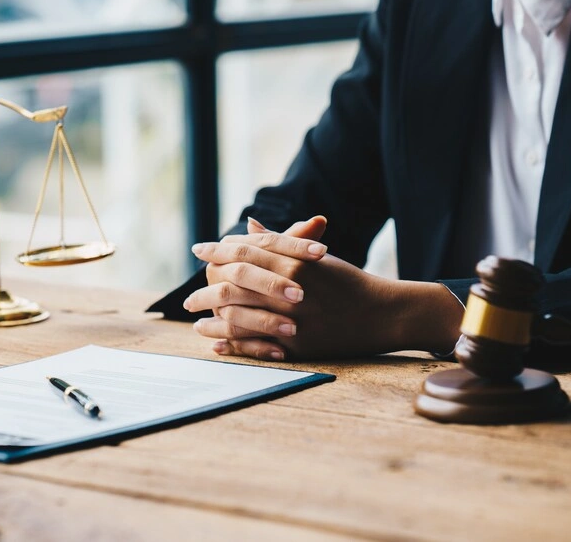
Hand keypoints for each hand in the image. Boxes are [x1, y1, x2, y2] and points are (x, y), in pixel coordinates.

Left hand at [184, 218, 462, 360]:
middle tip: (188, 294)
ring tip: (194, 318)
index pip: (245, 251)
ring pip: (236, 314)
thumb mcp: (315, 257)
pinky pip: (251, 343)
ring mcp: (291, 317)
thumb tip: (249, 225)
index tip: (199, 250)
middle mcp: (289, 287)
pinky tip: (211, 340)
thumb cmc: (347, 282)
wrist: (383, 313)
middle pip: (233, 282)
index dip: (218, 249)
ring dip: (210, 316)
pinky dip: (227, 342)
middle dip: (205, 286)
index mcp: (294, 260)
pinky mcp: (296, 345)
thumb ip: (280, 242)